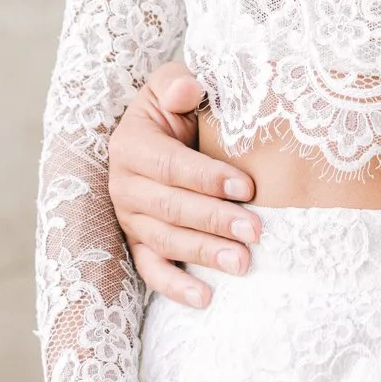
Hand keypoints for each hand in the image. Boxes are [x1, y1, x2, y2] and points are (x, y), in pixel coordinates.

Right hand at [108, 63, 260, 308]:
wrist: (163, 130)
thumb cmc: (178, 106)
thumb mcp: (172, 84)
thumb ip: (177, 83)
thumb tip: (187, 90)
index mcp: (131, 143)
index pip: (170, 165)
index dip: (208, 177)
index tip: (247, 187)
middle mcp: (124, 184)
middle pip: (170, 207)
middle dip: (215, 220)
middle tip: (256, 230)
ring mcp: (129, 217)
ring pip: (165, 240)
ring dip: (204, 253)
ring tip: (243, 263)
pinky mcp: (137, 242)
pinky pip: (151, 269)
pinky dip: (176, 286)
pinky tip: (206, 298)